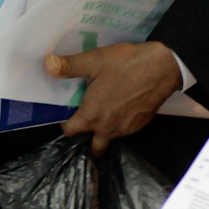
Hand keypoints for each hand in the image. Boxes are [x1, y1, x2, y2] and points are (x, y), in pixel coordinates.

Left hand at [44, 41, 182, 155]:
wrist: (162, 67)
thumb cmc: (125, 64)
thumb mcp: (94, 60)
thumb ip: (68, 65)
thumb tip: (46, 64)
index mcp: (92, 116)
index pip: (70, 131)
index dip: (65, 123)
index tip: (67, 112)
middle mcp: (107, 129)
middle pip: (92, 147)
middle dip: (86, 140)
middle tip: (86, 122)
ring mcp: (126, 129)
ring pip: (109, 138)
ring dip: (104, 131)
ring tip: (104, 112)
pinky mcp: (141, 124)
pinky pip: (125, 130)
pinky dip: (120, 124)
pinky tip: (122, 106)